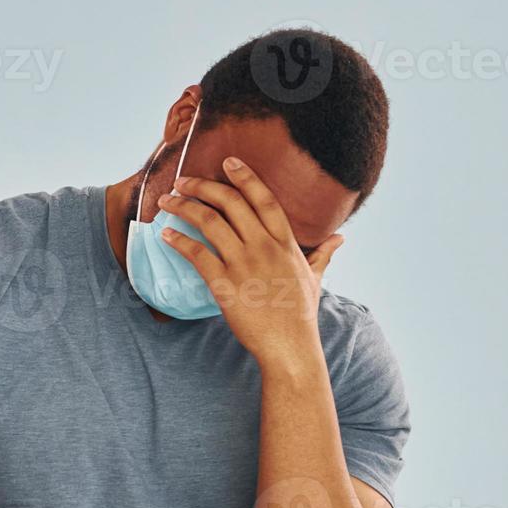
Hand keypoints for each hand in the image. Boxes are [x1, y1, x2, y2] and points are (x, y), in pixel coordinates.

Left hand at [157, 156, 342, 365]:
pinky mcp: (225, 284)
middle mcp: (265, 247)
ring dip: (184, 207)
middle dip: (203, 186)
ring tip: (167, 201)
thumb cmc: (300, 314)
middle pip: (232, 203)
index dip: (246, 177)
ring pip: (210, 223)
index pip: (265, 199)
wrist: (290, 346)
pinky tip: (166, 234)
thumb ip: (323, 254)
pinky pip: (198, 254)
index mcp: (285, 243)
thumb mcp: (314, 278)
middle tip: (183, 180)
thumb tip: (341, 237)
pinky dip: (179, 241)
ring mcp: (244, 264)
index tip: (228, 161)